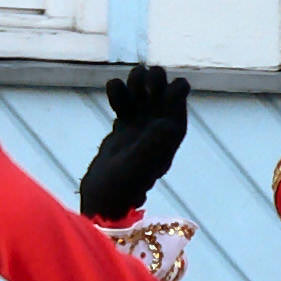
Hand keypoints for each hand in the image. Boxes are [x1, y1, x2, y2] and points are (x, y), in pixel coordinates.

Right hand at [80, 64, 190, 223]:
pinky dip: (119, 93)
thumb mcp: (135, 165)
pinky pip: (126, 102)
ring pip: (144, 93)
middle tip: (138, 84)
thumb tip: (169, 124)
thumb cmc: (120, 187)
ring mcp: (141, 128)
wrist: (102, 200)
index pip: (179, 100)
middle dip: (152, 80)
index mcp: (169, 135)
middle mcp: (158, 129)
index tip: (154, 88)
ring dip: (135, 82)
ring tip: (123, 85)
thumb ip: (151, 145)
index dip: (171, 87)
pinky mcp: (124, 129)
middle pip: (162, 91)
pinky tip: (113, 91)